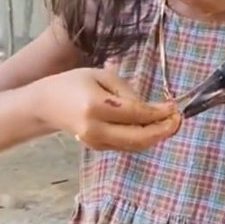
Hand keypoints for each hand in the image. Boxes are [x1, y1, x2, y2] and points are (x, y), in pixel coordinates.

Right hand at [35, 66, 179, 150]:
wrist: (46, 104)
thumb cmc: (73, 83)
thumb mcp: (99, 75)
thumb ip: (126, 91)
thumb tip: (150, 109)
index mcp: (95, 106)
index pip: (136, 113)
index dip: (159, 113)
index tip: (175, 107)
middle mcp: (95, 128)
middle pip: (138, 137)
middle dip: (162, 130)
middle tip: (178, 120)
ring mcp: (95, 142)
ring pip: (134, 145)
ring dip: (155, 137)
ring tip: (169, 124)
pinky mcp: (96, 148)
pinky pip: (125, 146)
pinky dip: (142, 139)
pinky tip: (151, 128)